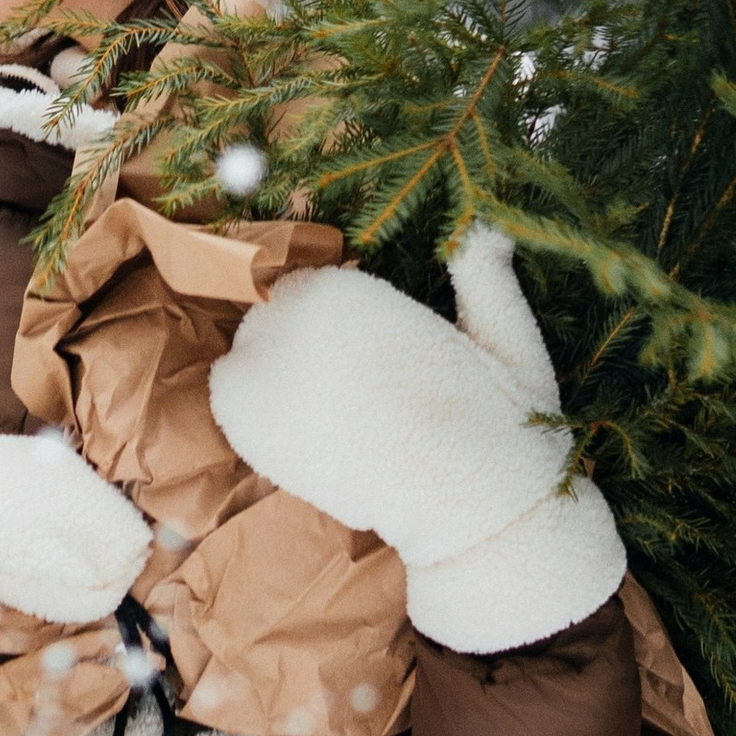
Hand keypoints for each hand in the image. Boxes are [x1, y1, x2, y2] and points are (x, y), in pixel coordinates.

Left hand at [208, 226, 623, 651]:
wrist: (473, 503)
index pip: (307, 285)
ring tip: (330, 413)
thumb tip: (482, 232)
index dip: (334, 319)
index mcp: (342, 289)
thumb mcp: (507, 333)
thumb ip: (483, 275)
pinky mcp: (244, 426)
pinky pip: (228, 396)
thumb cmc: (500, 420)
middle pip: (273, 318)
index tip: (364, 354)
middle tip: (348, 390)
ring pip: (248, 355)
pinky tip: (302, 433)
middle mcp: (290, 323)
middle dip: (302, 344)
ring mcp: (261, 375)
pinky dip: (254, 409)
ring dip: (277, 375)